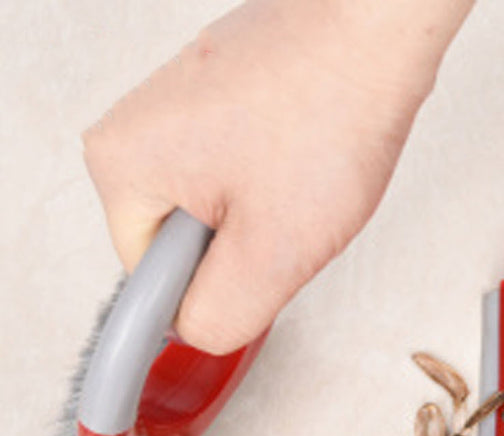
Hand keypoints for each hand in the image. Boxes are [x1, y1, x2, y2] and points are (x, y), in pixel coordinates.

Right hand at [82, 0, 471, 353]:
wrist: (375, 29)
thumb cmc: (328, 113)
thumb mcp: (272, 253)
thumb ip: (221, 314)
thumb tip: (200, 331)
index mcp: (121, 168)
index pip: (153, 285)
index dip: (217, 291)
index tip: (258, 260)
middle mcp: (136, 131)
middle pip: (189, 249)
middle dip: (247, 251)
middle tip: (289, 215)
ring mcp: (179, 110)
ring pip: (223, 214)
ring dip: (271, 217)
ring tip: (302, 179)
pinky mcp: (221, 101)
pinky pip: (245, 177)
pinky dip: (282, 183)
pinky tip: (308, 159)